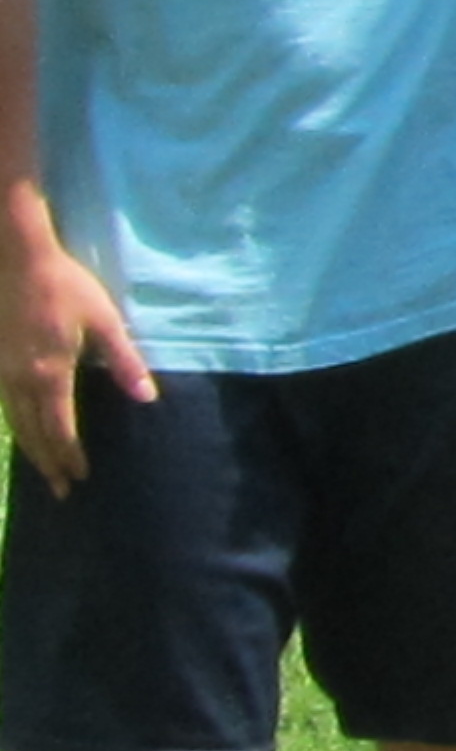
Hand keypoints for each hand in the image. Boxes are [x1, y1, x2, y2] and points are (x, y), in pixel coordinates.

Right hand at [2, 241, 151, 491]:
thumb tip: (146, 397)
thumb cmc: (66, 287)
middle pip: (33, 433)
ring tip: (41, 470)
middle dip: (48, 463)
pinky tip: (21, 430)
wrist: (17, 260)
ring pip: (13, 422)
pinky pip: (2, 404)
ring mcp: (1, 371)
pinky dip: (14, 425)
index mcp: (50, 374)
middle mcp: (20, 380)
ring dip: (28, 449)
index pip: (60, 428)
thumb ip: (124, 361)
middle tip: (60, 491)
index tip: (79, 477)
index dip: (69, 455)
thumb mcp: (105, 321)